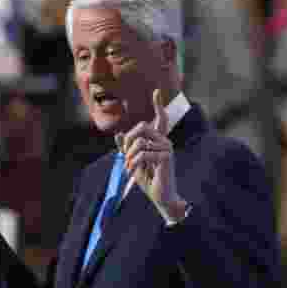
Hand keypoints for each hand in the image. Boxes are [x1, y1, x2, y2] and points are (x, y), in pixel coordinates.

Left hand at [122, 90, 186, 220]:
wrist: (160, 196)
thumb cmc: (148, 179)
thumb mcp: (133, 162)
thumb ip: (126, 149)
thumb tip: (118, 134)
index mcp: (157, 140)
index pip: (160, 118)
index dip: (158, 104)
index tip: (157, 90)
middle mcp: (164, 141)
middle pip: (141, 127)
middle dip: (128, 141)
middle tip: (125, 157)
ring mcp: (167, 148)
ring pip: (139, 143)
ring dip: (129, 157)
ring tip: (129, 168)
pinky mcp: (167, 157)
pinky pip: (143, 153)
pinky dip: (133, 163)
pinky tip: (133, 171)